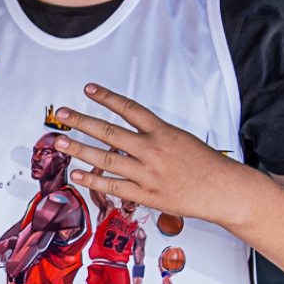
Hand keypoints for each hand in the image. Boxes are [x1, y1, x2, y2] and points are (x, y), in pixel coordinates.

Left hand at [53, 85, 260, 229]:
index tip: (88, 89)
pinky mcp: (146, 194)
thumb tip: (128, 135)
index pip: (129, 109)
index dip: (107, 98)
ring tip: (59, 143)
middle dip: (82, 122)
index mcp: (163, 132)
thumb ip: (154, 136)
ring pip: (106, 158)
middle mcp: (152, 149)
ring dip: (79, 149)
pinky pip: (113, 186)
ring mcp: (147, 173)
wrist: (224, 190)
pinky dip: (93, 180)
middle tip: (62, 115)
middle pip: (110, 132)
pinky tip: (76, 174)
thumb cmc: (206, 165)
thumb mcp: (181, 139)